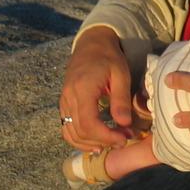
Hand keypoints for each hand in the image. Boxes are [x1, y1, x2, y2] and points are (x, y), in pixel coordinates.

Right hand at [60, 27, 134, 150]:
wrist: (91, 45)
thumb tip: (125, 124)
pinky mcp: (64, 104)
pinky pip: (67, 127)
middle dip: (102, 140)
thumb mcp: (120, 74)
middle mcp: (69, 98)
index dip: (106, 135)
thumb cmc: (109, 58)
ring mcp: (64, 102)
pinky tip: (95, 141)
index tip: (124, 137)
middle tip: (123, 139)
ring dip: (89, 143)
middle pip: (79, 131)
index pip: (89, 123)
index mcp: (83, 89)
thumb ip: (121, 99)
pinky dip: (79, 138)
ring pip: (70, 133)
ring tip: (110, 143)